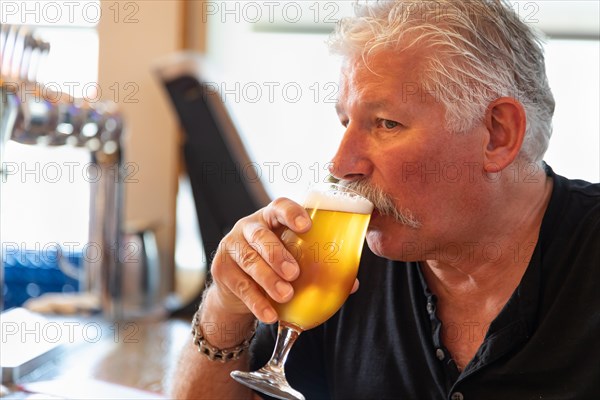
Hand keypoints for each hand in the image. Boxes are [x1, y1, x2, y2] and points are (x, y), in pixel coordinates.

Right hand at [210, 198, 311, 323]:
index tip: (307, 227)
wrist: (238, 288)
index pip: (280, 207)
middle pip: (260, 235)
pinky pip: (240, 286)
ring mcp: (232, 246)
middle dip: (277, 254)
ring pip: (248, 260)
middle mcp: (249, 227)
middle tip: (294, 273)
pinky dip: (257, 302)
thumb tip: (351, 284)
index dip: (292, 214)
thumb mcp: (293, 259)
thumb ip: (318, 267)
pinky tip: (270, 314)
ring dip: (268, 279)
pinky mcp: (221, 269)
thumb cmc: (274, 266)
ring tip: (285, 296)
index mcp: (272, 218)